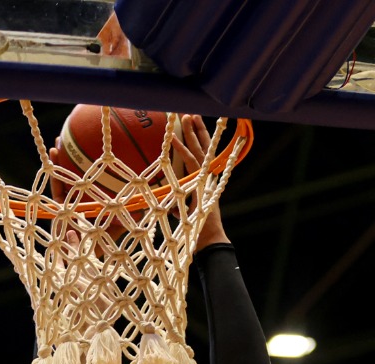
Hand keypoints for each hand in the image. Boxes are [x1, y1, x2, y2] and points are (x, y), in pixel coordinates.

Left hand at [173, 114, 229, 252]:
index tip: (194, 126)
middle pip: (203, 148)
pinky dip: (182, 148)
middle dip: (198, 130)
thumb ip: (177, 209)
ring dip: (192, 132)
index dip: (199, 141)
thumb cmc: (198, 232)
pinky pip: (190, 161)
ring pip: (199, 150)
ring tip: (187, 116)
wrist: (208, 239)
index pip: (202, 157)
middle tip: (191, 113)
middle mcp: (207, 177)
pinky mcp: (201, 182)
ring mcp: (206, 178)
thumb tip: (166, 209)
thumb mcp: (185, 217)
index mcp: (205, 182)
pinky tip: (174, 136)